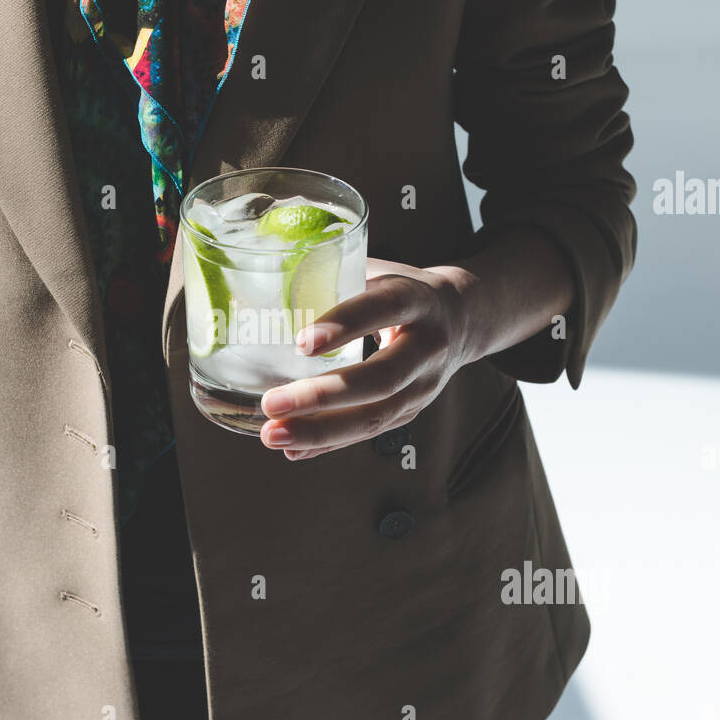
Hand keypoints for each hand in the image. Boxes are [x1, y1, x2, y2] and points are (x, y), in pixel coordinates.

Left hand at [258, 228, 574, 458]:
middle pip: (380, 379)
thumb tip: (258, 281)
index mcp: (416, 299)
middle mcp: (427, 347)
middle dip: (322, 395)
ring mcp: (423, 386)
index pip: (383, 309)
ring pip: (375, 417)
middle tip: (271, 402)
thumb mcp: (376, 271)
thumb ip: (330, 276)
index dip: (345, 325)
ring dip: (320, 431)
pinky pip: (369, 432)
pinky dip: (329, 443)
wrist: (461, 318)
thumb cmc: (401, 290)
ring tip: (272, 434)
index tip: (302, 341)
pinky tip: (293, 448)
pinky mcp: (412, 411)